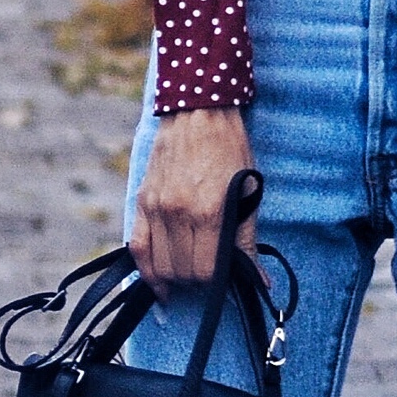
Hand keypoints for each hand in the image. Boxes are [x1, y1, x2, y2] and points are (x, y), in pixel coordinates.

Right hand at [131, 108, 256, 282]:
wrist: (198, 112)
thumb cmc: (229, 150)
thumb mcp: (248, 193)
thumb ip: (248, 242)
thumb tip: (260, 282)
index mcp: (209, 212)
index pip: (206, 271)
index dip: (218, 282)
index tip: (227, 278)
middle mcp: (178, 213)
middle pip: (182, 273)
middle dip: (198, 282)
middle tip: (211, 275)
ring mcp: (156, 208)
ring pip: (160, 266)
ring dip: (176, 278)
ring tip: (190, 276)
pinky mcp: (142, 201)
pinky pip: (137, 247)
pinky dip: (147, 271)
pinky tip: (159, 283)